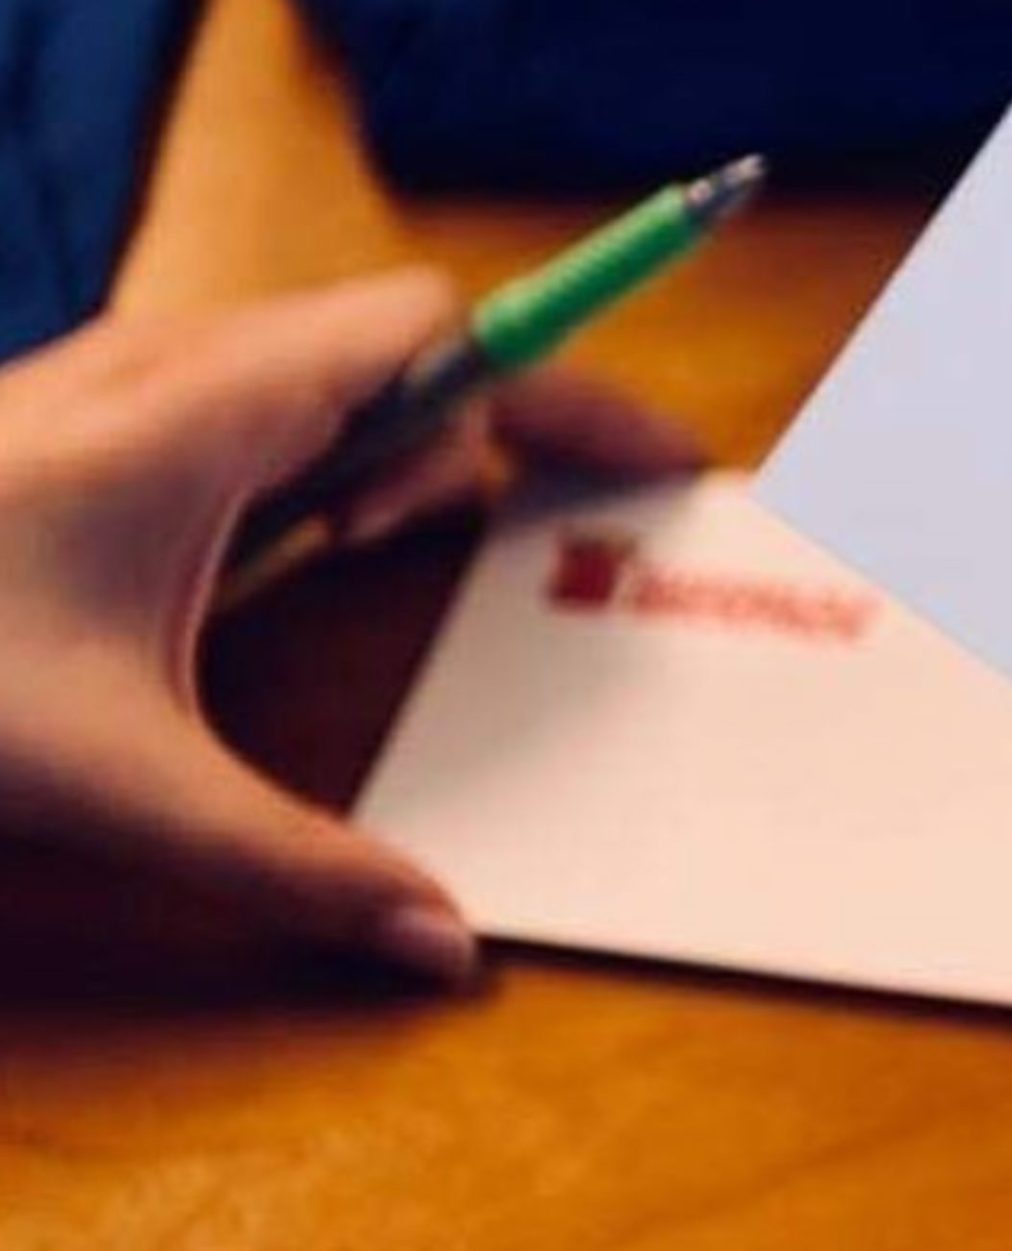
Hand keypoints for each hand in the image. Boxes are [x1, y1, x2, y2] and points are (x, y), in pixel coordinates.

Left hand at [0, 271, 702, 985]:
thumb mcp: (115, 781)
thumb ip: (294, 862)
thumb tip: (446, 942)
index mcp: (207, 413)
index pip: (441, 334)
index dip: (570, 381)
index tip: (664, 453)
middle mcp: (171, 367)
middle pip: (398, 352)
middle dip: (496, 432)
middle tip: (563, 531)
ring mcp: (118, 383)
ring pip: (322, 381)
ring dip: (394, 457)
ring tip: (400, 555)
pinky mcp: (82, 418)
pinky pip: (253, 412)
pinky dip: (315, 470)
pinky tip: (288, 561)